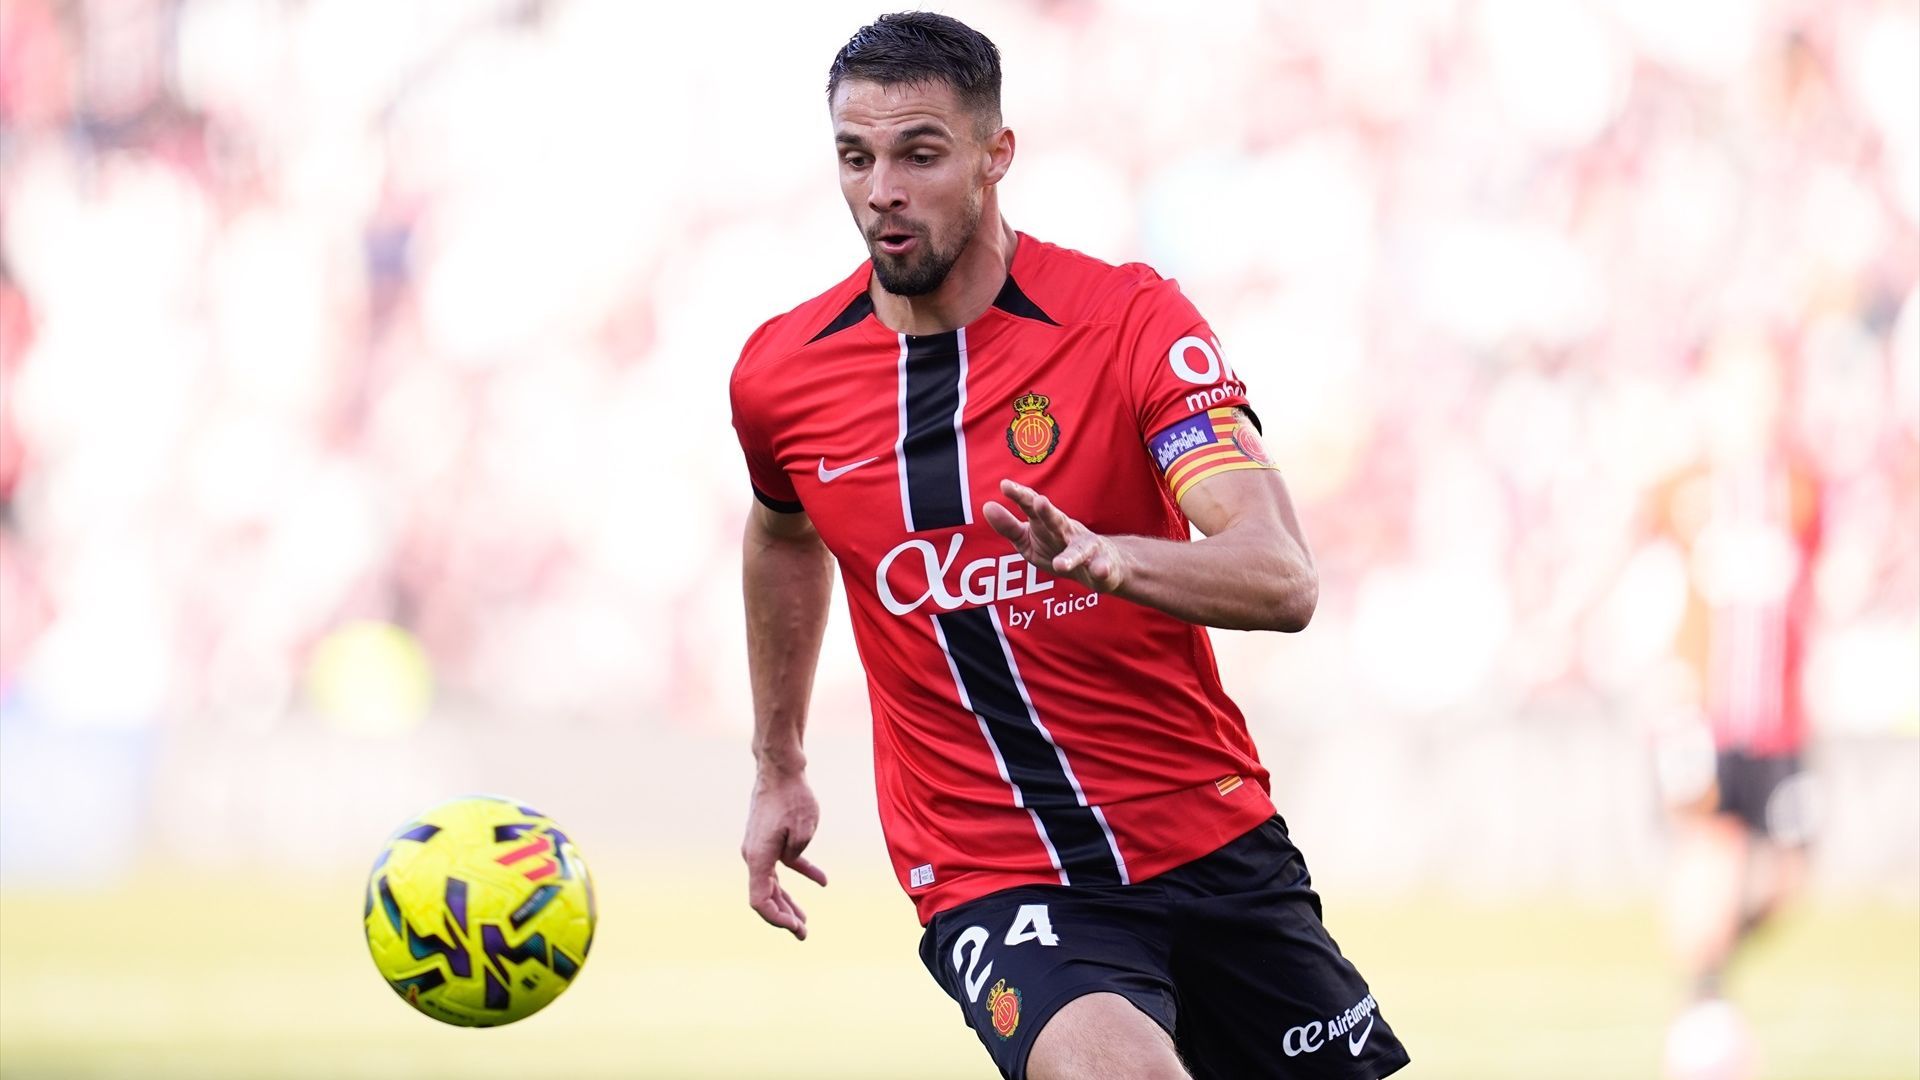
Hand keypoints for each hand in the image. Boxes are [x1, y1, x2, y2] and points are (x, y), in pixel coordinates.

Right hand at [741, 770, 828, 939]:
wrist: (780, 768)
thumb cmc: (792, 796)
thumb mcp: (803, 829)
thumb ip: (797, 854)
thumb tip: (793, 861)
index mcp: (757, 857)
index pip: (760, 900)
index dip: (777, 919)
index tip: (797, 927)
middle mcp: (753, 855)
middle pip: (765, 896)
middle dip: (783, 918)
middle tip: (803, 935)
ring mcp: (759, 846)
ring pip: (772, 883)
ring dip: (788, 902)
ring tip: (804, 921)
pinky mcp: (768, 838)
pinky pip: (782, 863)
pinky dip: (800, 873)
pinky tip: (821, 882)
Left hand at [983, 479, 1127, 593]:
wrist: (1102, 565)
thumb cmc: (1057, 549)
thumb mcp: (1028, 540)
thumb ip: (1009, 526)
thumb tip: (987, 506)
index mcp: (1048, 525)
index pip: (1032, 508)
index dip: (1020, 496)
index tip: (1005, 485)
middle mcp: (1068, 532)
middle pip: (1057, 522)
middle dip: (1048, 513)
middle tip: (1040, 501)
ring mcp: (1087, 549)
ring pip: (1079, 551)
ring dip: (1071, 556)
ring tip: (1060, 565)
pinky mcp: (1103, 566)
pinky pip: (1102, 568)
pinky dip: (1102, 569)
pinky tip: (1100, 571)